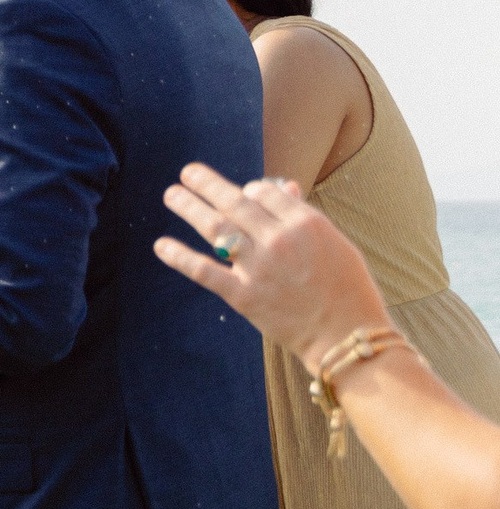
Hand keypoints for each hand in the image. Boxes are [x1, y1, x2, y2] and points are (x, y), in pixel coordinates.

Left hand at [156, 165, 390, 370]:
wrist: (345, 335)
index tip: (242, 194)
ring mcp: (258, 267)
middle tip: (187, 173)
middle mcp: (279, 240)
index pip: (264, 192)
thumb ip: (304, 215)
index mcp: (305, 223)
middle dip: (206, 185)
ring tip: (171, 194)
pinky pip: (204, 271)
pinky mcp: (242, 295)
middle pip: (234, 203)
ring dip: (189, 208)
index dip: (249, 190)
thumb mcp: (335, 243)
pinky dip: (179, 256)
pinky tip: (161, 245)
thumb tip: (284, 187)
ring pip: (216, 229)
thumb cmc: (346, 287)